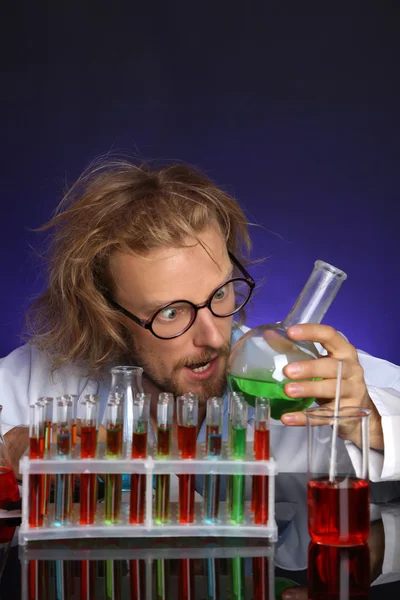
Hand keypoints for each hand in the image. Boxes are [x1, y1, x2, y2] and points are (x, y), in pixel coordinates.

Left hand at [280, 324, 383, 449]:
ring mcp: (352, 391)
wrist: (358, 413)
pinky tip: (287, 417)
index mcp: (344, 351)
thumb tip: (270, 335)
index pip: (330, 335)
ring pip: (331, 389)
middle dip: (310, 367)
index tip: (290, 332)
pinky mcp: (347, 413)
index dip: (311, 332)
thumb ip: (296, 350)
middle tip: (287, 371)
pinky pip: (324, 415)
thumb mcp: (320, 363)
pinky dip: (305, 417)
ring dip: (309, 389)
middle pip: (333, 366)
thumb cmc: (334, 380)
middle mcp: (352, 369)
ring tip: (288, 391)